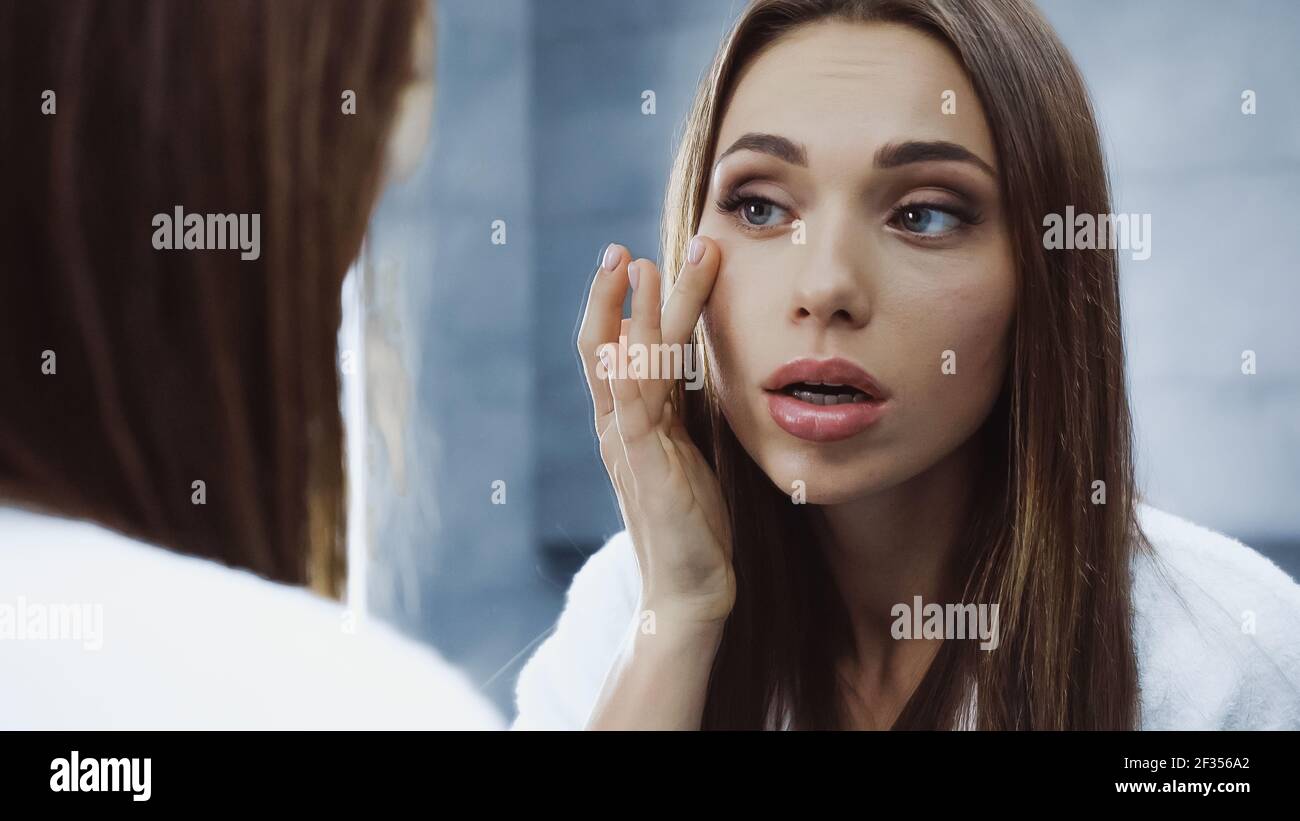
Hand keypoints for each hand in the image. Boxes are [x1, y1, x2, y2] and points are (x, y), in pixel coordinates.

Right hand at [576, 238, 733, 624]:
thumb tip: (689, 372)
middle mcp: (619, 428)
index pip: (619, 350)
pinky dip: (630, 373)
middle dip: (620, 295)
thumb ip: (679, 414)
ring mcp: (627, 447)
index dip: (625, 305)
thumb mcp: (687, 453)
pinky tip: (633, 340)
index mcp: (630, 422)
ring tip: (644, 266)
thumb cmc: (694, 523)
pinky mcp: (644, 469)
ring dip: (635, 314)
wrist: (688, 591)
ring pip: (626, 366)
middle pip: (615, 346)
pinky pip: (633, 411)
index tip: (642, 261)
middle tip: (627, 248)